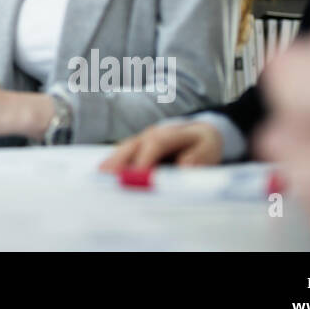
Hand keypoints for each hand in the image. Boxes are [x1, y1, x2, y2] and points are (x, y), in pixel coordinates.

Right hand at [100, 121, 223, 171]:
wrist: (201, 131)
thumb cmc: (204, 143)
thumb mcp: (209, 149)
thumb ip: (198, 157)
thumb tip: (184, 167)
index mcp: (170, 133)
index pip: (155, 144)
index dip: (146, 159)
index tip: (138, 176)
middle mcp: (152, 133)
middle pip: (133, 145)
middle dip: (121, 161)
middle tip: (108, 177)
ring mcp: (143, 138)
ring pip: (125, 148)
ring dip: (113, 161)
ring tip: (100, 175)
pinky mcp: (138, 145)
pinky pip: (123, 152)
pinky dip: (113, 160)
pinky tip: (103, 171)